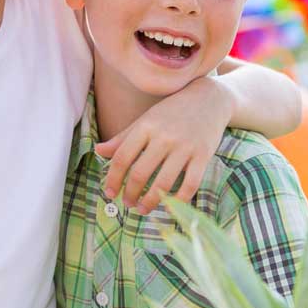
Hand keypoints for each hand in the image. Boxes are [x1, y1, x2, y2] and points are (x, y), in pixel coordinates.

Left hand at [96, 77, 234, 214]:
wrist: (209, 99)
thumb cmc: (172, 112)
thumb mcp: (145, 120)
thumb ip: (123, 138)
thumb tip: (97, 151)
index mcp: (146, 127)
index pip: (122, 157)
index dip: (113, 179)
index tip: (109, 193)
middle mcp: (164, 137)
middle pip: (140, 173)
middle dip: (131, 193)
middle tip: (128, 203)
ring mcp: (185, 147)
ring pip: (163, 182)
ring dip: (150, 201)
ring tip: (143, 209)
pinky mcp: (203, 155)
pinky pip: (190, 184)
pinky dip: (179, 199)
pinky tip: (169, 205)